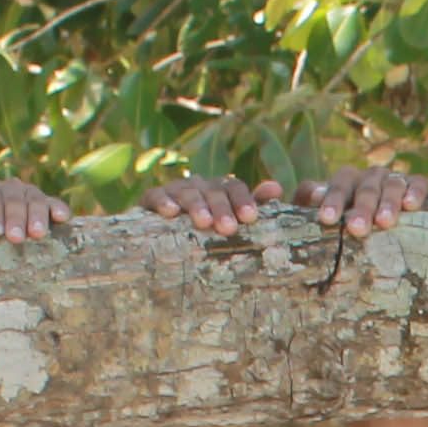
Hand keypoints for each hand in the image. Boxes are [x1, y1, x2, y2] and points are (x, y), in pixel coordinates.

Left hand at [0, 174, 68, 239]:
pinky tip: (62, 219)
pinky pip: (53, 202)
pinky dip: (57, 208)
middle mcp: (4, 188)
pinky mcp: (45, 204)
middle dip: (15, 216)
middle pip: (13, 194)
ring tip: (37, 236)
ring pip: (34, 196)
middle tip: (16, 239)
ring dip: (36, 214)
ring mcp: (27, 195)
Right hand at [140, 173, 282, 232]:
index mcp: (221, 190)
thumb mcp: (232, 220)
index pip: (234, 187)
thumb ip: (253, 205)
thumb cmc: (206, 232)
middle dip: (222, 208)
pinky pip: (155, 196)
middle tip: (228, 228)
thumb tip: (276, 188)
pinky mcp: (151, 199)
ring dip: (196, 205)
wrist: (163, 240)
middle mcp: (200, 186)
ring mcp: (175, 190)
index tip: (250, 217)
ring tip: (203, 222)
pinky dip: (163, 201)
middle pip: (213, 191)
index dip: (243, 199)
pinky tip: (170, 212)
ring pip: (188, 192)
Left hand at [303, 164, 427, 233]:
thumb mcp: (319, 210)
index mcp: (345, 180)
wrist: (373, 221)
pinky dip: (415, 191)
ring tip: (384, 222)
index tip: (327, 218)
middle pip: (366, 190)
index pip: (339, 187)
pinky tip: (411, 205)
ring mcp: (392, 179)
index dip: (333, 201)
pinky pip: (418, 183)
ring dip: (388, 203)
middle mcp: (369, 176)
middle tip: (357, 228)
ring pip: (391, 186)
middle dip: (362, 208)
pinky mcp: (415, 184)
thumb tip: (316, 195)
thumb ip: (308, 199)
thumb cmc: (343, 221)